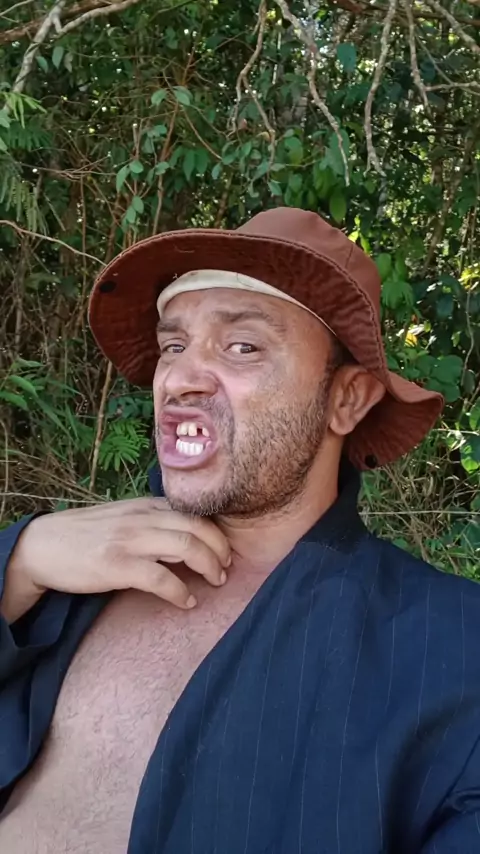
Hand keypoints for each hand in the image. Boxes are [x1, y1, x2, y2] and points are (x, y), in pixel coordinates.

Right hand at [1, 498, 230, 622]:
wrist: (43, 546)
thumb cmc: (85, 535)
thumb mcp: (123, 517)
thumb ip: (152, 521)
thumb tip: (186, 539)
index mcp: (145, 505)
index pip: (194, 513)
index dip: (217, 533)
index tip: (225, 550)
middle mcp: (141, 518)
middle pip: (198, 528)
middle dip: (220, 550)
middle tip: (227, 569)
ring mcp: (129, 540)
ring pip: (186, 548)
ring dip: (209, 567)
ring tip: (216, 582)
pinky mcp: (117, 565)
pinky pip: (161, 579)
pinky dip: (180, 592)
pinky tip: (187, 602)